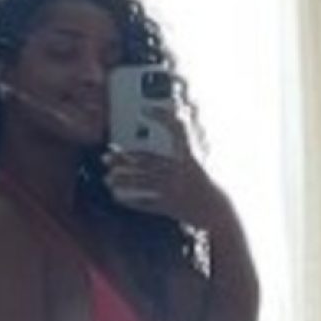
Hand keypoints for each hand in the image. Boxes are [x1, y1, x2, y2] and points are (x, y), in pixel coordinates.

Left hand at [102, 108, 226, 226]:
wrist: (215, 211)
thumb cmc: (203, 184)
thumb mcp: (197, 162)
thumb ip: (183, 143)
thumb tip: (171, 118)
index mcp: (189, 159)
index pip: (177, 131)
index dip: (163, 118)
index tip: (145, 109)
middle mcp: (180, 172)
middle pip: (147, 161)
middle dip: (124, 159)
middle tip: (105, 157)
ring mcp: (173, 190)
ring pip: (143, 183)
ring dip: (123, 180)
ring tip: (107, 179)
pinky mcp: (169, 207)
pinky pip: (146, 204)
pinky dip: (130, 201)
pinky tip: (117, 198)